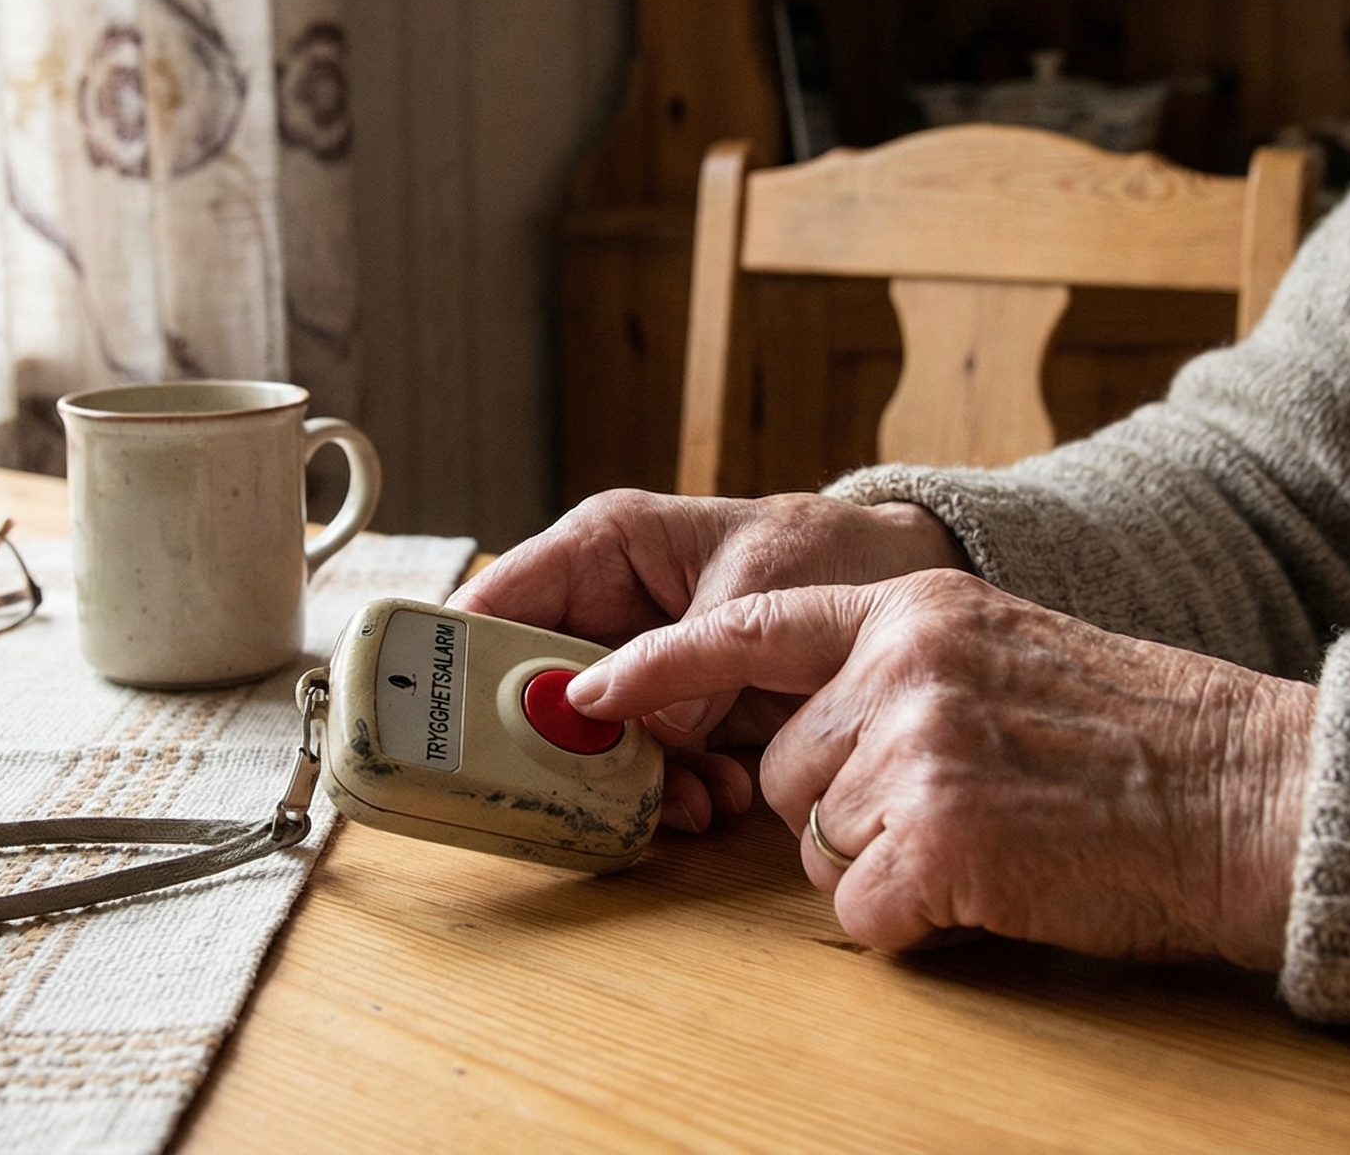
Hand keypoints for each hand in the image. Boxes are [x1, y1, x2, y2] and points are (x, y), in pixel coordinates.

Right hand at [452, 489, 965, 830]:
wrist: (898, 588)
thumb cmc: (827, 552)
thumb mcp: (762, 587)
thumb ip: (696, 655)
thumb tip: (651, 732)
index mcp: (600, 550)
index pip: (495, 604)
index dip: (457, 664)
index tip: (451, 728)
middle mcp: (601, 613)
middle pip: (529, 691)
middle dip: (560, 748)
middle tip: (590, 791)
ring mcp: (634, 672)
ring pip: (585, 742)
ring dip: (628, 784)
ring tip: (698, 799)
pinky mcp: (671, 719)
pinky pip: (642, 767)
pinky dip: (673, 792)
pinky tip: (720, 798)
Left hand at [565, 570, 1315, 969]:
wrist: (1253, 794)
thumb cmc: (1145, 741)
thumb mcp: (1010, 653)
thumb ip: (909, 669)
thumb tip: (814, 732)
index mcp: (916, 607)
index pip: (750, 630)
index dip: (659, 670)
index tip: (586, 695)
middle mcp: (903, 664)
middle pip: (784, 771)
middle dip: (845, 808)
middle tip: (963, 804)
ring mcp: (917, 749)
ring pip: (818, 846)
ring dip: (888, 864)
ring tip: (996, 834)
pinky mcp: (939, 841)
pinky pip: (863, 914)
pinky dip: (919, 922)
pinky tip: (1001, 883)